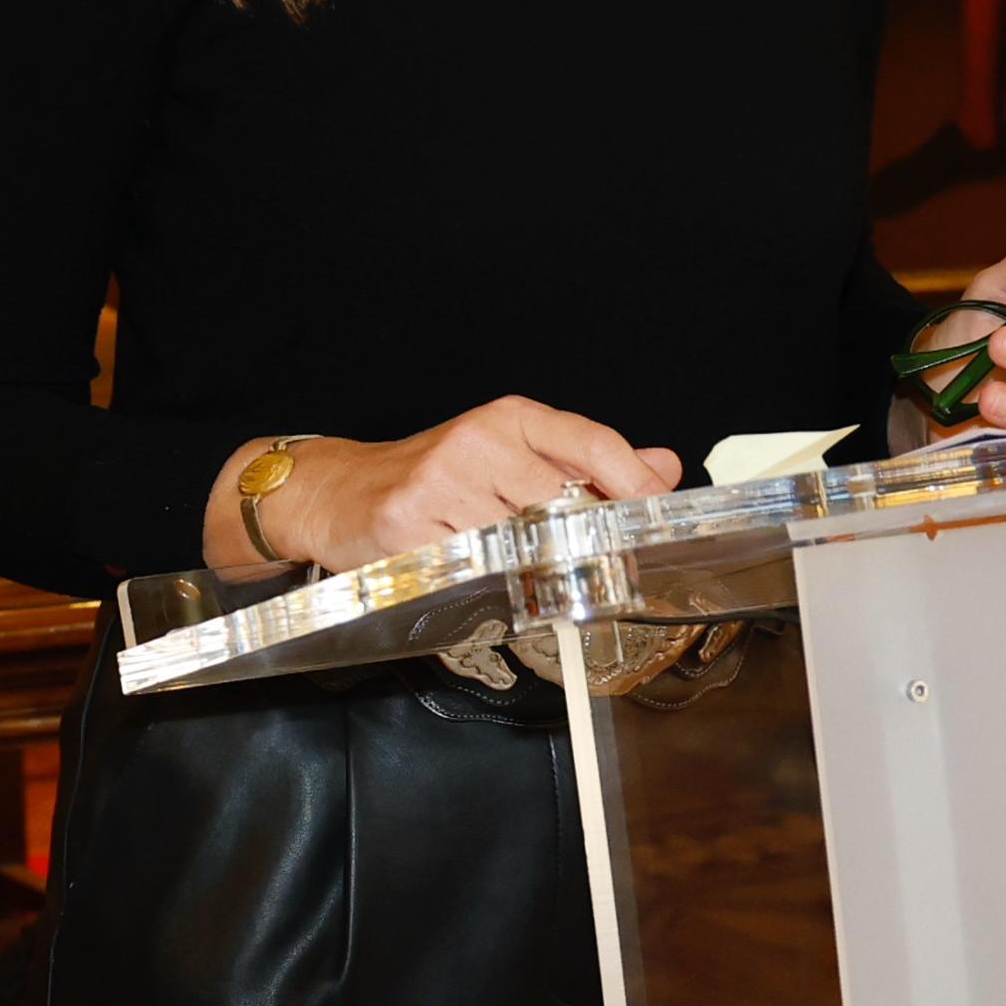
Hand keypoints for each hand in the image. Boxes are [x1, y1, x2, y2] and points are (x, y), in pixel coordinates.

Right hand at [215, 399, 680, 574]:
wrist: (341, 492)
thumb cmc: (436, 478)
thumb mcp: (513, 455)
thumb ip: (588, 463)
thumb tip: (663, 467)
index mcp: (509, 419)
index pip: (590, 442)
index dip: (633, 483)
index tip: (660, 516)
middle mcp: (477, 442)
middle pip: (563, 504)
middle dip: (583, 544)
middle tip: (595, 571)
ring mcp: (440, 483)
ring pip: (521, 545)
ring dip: (532, 573)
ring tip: (524, 575)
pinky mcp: (408, 526)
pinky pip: (473, 571)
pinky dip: (486, 586)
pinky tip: (478, 580)